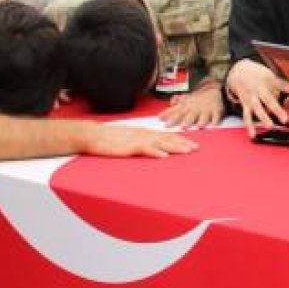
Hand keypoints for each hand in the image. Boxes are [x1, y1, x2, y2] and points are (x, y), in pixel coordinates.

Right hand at [82, 125, 197, 158]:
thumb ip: (141, 141)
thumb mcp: (129, 138)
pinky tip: (164, 155)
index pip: (166, 135)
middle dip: (183, 143)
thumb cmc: (109, 138)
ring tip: (187, 151)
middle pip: (167, 138)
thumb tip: (152, 146)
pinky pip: (144, 149)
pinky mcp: (129, 147)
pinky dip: (155, 151)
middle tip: (196, 148)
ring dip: (175, 146)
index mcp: (144, 132)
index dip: (180, 138)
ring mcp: (137, 140)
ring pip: (160, 142)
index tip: (191, 142)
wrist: (92, 135)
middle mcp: (143, 134)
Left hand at [159, 85, 223, 128]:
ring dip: (201, 121)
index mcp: (187, 106)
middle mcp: (196, 109)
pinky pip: (216, 116)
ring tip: (198, 126)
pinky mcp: (216, 111)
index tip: (160, 119)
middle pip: (189, 116)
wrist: (215, 89)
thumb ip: (174, 106)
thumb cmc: (199, 97)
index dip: (168, 115)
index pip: (176, 111)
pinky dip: (215, 121)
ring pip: (203, 117)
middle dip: (185, 121)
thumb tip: (163, 112)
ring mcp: (206, 110)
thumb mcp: (186, 99)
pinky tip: (213, 125)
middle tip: (183, 126)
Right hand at [224, 59, 288, 135]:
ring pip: (257, 108)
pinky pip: (247, 115)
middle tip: (285, 119)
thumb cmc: (261, 76)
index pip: (282, 84)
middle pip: (269, 100)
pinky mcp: (245, 103)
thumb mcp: (272, 76)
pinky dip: (250, 126)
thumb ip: (281, 87)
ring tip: (270, 126)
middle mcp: (260, 89)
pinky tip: (253, 135)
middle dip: (277, 109)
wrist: (240, 71)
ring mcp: (252, 97)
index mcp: (269, 80)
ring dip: (263, 117)